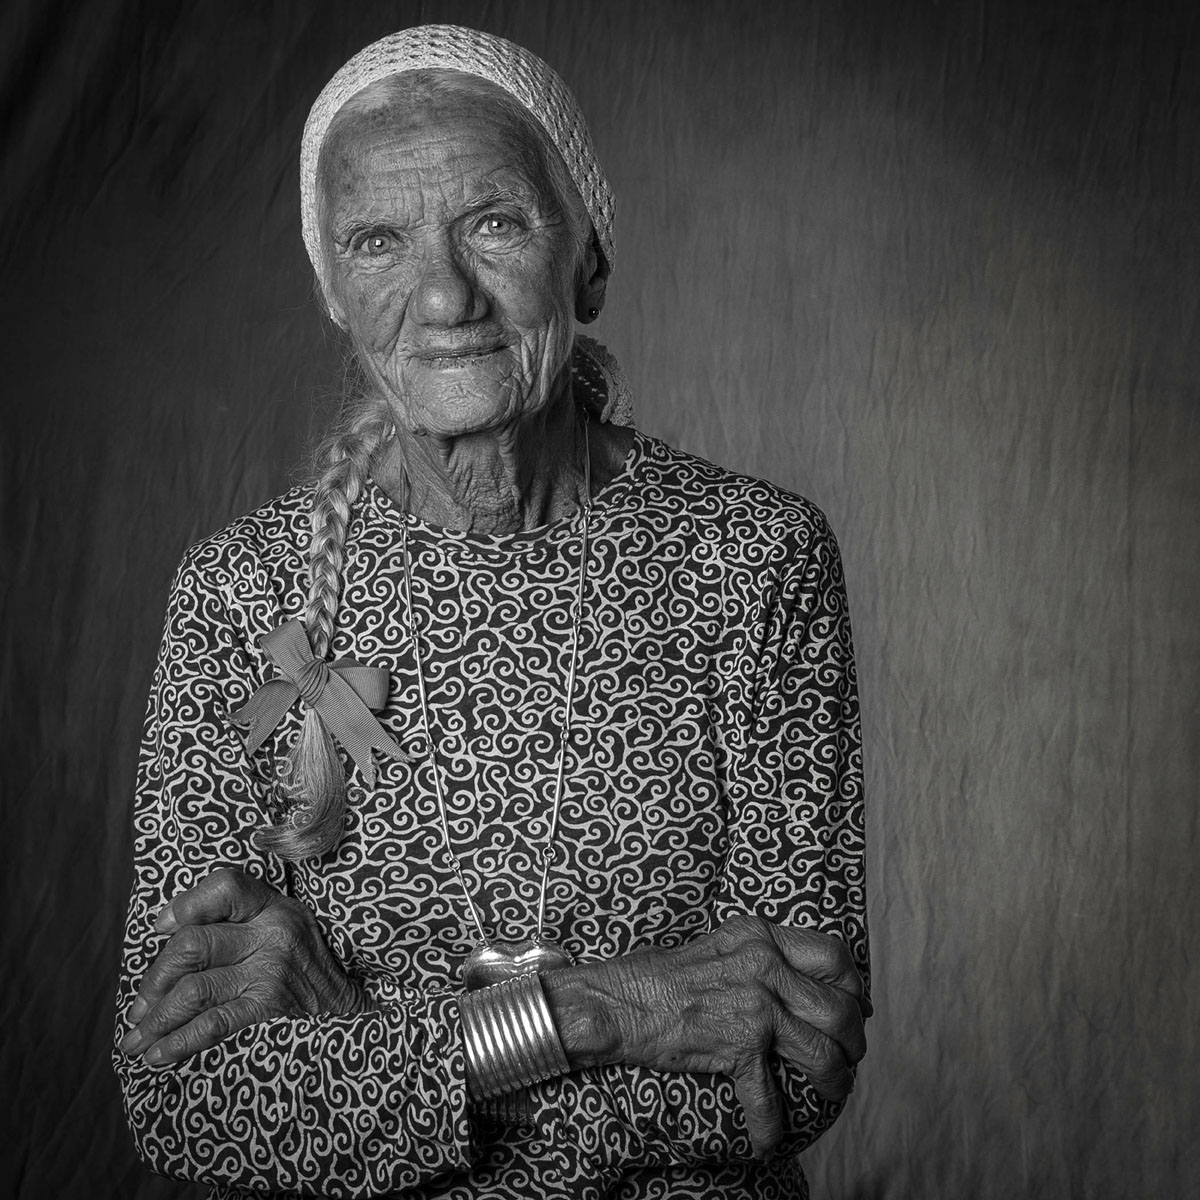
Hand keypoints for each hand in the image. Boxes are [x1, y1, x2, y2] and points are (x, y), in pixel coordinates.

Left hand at [120, 867, 363, 1065]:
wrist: (358, 1002)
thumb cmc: (307, 965)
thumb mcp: (284, 926)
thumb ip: (237, 922)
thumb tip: (164, 928)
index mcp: (275, 906)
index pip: (225, 886)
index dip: (186, 904)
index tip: (161, 928)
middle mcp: (273, 933)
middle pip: (194, 943)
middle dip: (155, 978)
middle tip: (140, 1006)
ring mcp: (272, 971)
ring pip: (194, 988)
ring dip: (156, 1018)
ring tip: (137, 1039)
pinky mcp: (271, 1007)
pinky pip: (212, 1024)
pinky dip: (177, 1042)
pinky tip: (157, 1055)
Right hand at [545, 915, 869, 1158]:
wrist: (618, 1001)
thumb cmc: (663, 976)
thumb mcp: (721, 946)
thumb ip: (762, 956)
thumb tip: (802, 982)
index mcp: (760, 936)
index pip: (833, 955)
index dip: (853, 986)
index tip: (857, 1005)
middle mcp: (764, 966)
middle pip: (839, 1007)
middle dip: (853, 1039)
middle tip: (849, 1054)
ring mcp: (754, 1006)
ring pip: (824, 1052)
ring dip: (836, 1079)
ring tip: (832, 1089)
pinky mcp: (738, 1044)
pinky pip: (770, 1097)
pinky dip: (771, 1125)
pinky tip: (768, 1138)